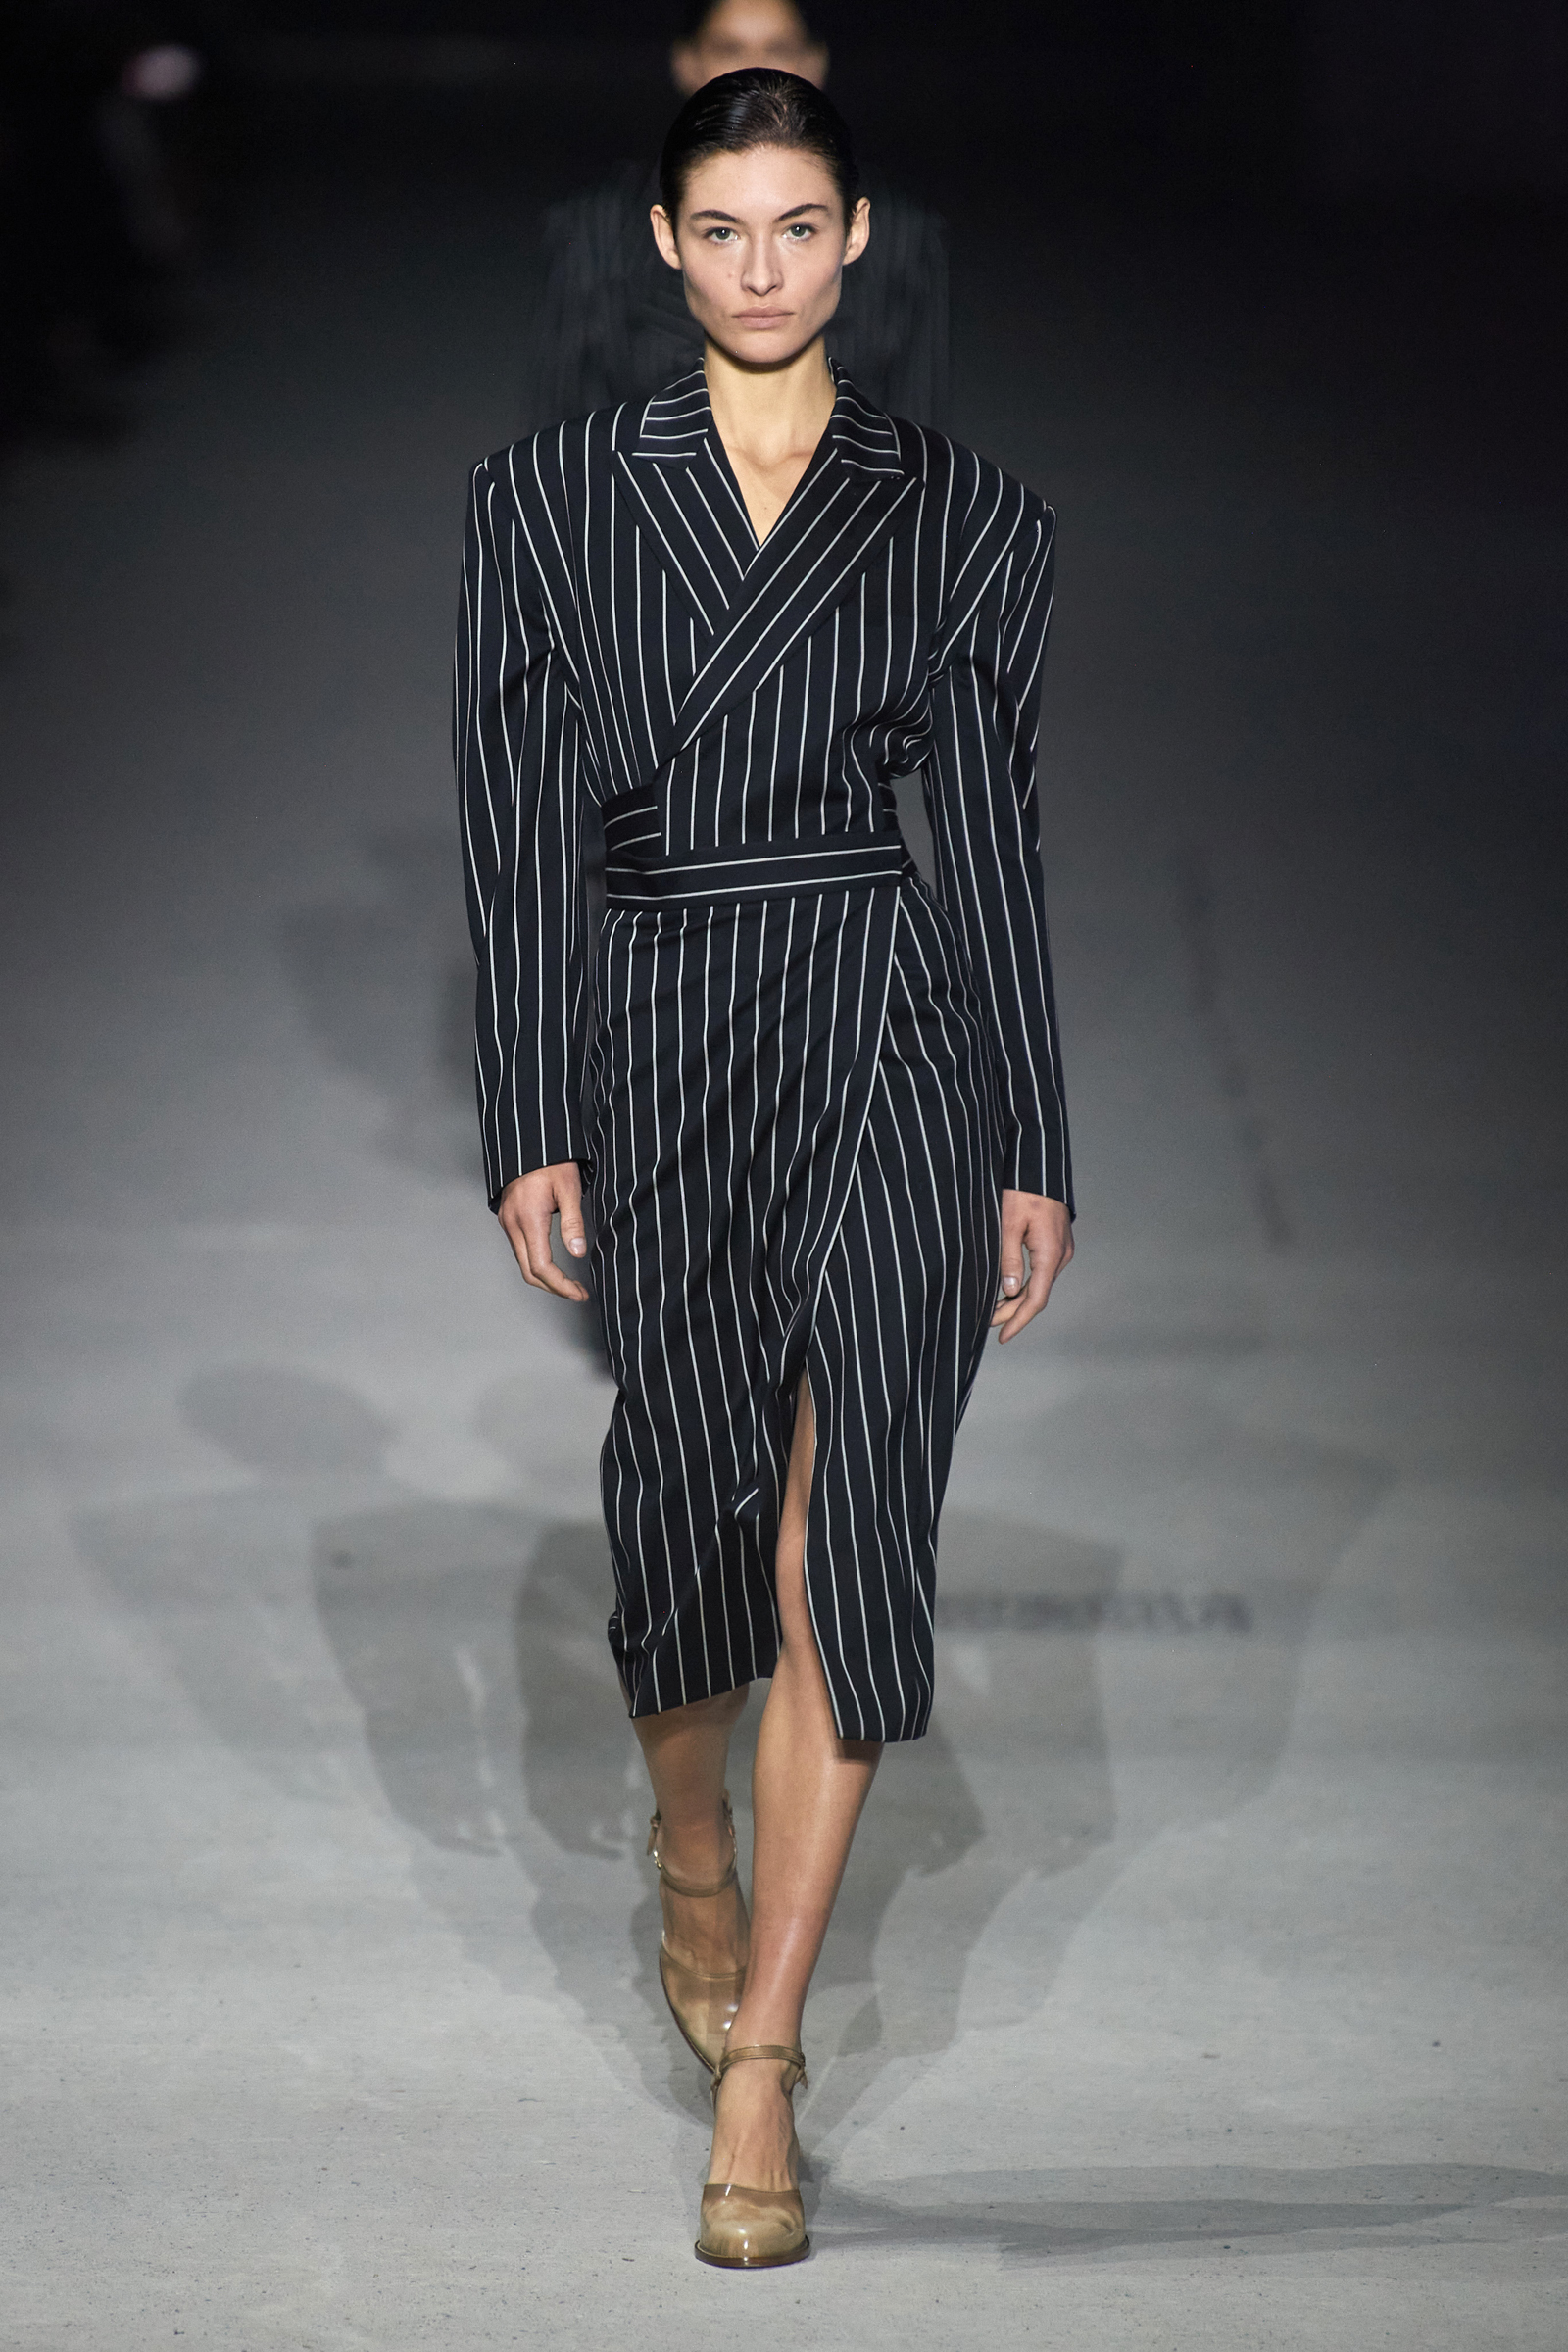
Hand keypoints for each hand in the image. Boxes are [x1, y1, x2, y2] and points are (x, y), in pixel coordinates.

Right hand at [497, 1163, 589, 1302]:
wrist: (528, 1142)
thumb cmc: (552, 1161)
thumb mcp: (569, 1188)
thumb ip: (573, 1222)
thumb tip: (577, 1252)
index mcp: (528, 1219)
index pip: (541, 1267)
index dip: (561, 1285)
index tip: (579, 1293)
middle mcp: (512, 1224)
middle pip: (529, 1272)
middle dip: (554, 1288)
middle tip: (577, 1293)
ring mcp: (507, 1222)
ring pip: (522, 1262)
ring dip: (545, 1277)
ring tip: (569, 1282)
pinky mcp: (507, 1218)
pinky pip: (519, 1249)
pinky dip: (536, 1262)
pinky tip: (553, 1263)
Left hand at [991, 1188, 1072, 1343]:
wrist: (1040, 1167)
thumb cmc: (1022, 1190)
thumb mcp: (1009, 1224)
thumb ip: (1009, 1259)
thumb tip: (1011, 1291)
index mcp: (1050, 1253)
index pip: (1036, 1299)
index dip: (1018, 1321)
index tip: (1002, 1337)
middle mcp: (1060, 1255)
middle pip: (1038, 1294)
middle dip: (1013, 1312)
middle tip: (987, 1323)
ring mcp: (1061, 1249)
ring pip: (1040, 1284)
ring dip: (1018, 1299)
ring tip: (993, 1309)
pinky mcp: (1057, 1243)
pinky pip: (1042, 1271)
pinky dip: (1026, 1283)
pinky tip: (1009, 1287)